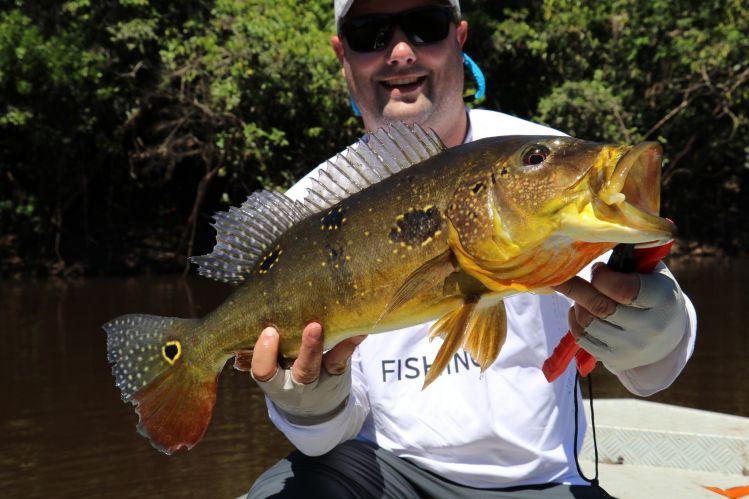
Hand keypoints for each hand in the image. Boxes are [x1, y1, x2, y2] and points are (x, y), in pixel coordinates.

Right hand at [250, 322, 365, 424]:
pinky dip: (351, 341)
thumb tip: (264, 309)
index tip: (269, 332)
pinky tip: (358, 328)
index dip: (265, 354)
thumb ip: (269, 350)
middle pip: (304, 370)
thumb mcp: (272, 371)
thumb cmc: (284, 375)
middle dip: (309, 349)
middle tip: (313, 327)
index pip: (264, 372)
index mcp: (275, 383)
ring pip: (330, 363)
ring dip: (341, 342)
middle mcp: (299, 385)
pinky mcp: (338, 373)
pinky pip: (345, 357)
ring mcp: (323, 380)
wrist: (313, 408)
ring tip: (341, 324)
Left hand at [552, 261, 686, 370]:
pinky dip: (575, 321)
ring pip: (588, 323)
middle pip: (600, 307)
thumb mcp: (654, 273)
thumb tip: (605, 232)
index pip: (624, 290)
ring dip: (577, 304)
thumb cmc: (654, 294)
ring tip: (581, 295)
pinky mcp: (617, 359)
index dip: (602, 277)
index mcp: (663, 299)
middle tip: (565, 276)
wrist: (668, 338)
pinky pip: (583, 339)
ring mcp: (633, 347)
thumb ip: (633, 257)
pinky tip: (580, 310)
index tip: (597, 269)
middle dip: (577, 288)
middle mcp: (650, 327)